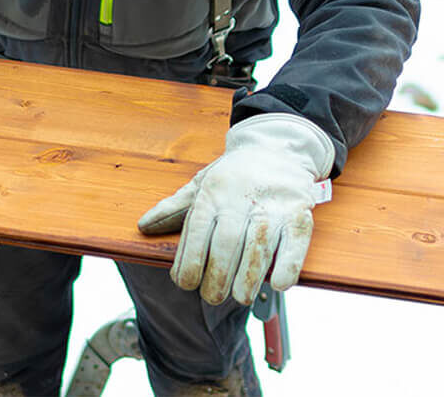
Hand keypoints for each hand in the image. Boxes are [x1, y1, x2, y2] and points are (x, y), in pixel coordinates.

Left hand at [137, 113, 333, 305]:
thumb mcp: (202, 183)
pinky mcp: (300, 213)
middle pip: (226, 244)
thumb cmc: (235, 174)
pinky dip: (286, 268)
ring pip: (258, 248)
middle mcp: (242, 198)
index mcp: (214, 192)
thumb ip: (174, 207)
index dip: (189, 262)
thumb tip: (144, 226)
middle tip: (212, 296)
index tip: (186, 283)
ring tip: (239, 297)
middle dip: (217, 278)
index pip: (197, 232)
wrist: (278, 147)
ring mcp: (273, 206)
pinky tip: (276, 284)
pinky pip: (295, 246)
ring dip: (248, 279)